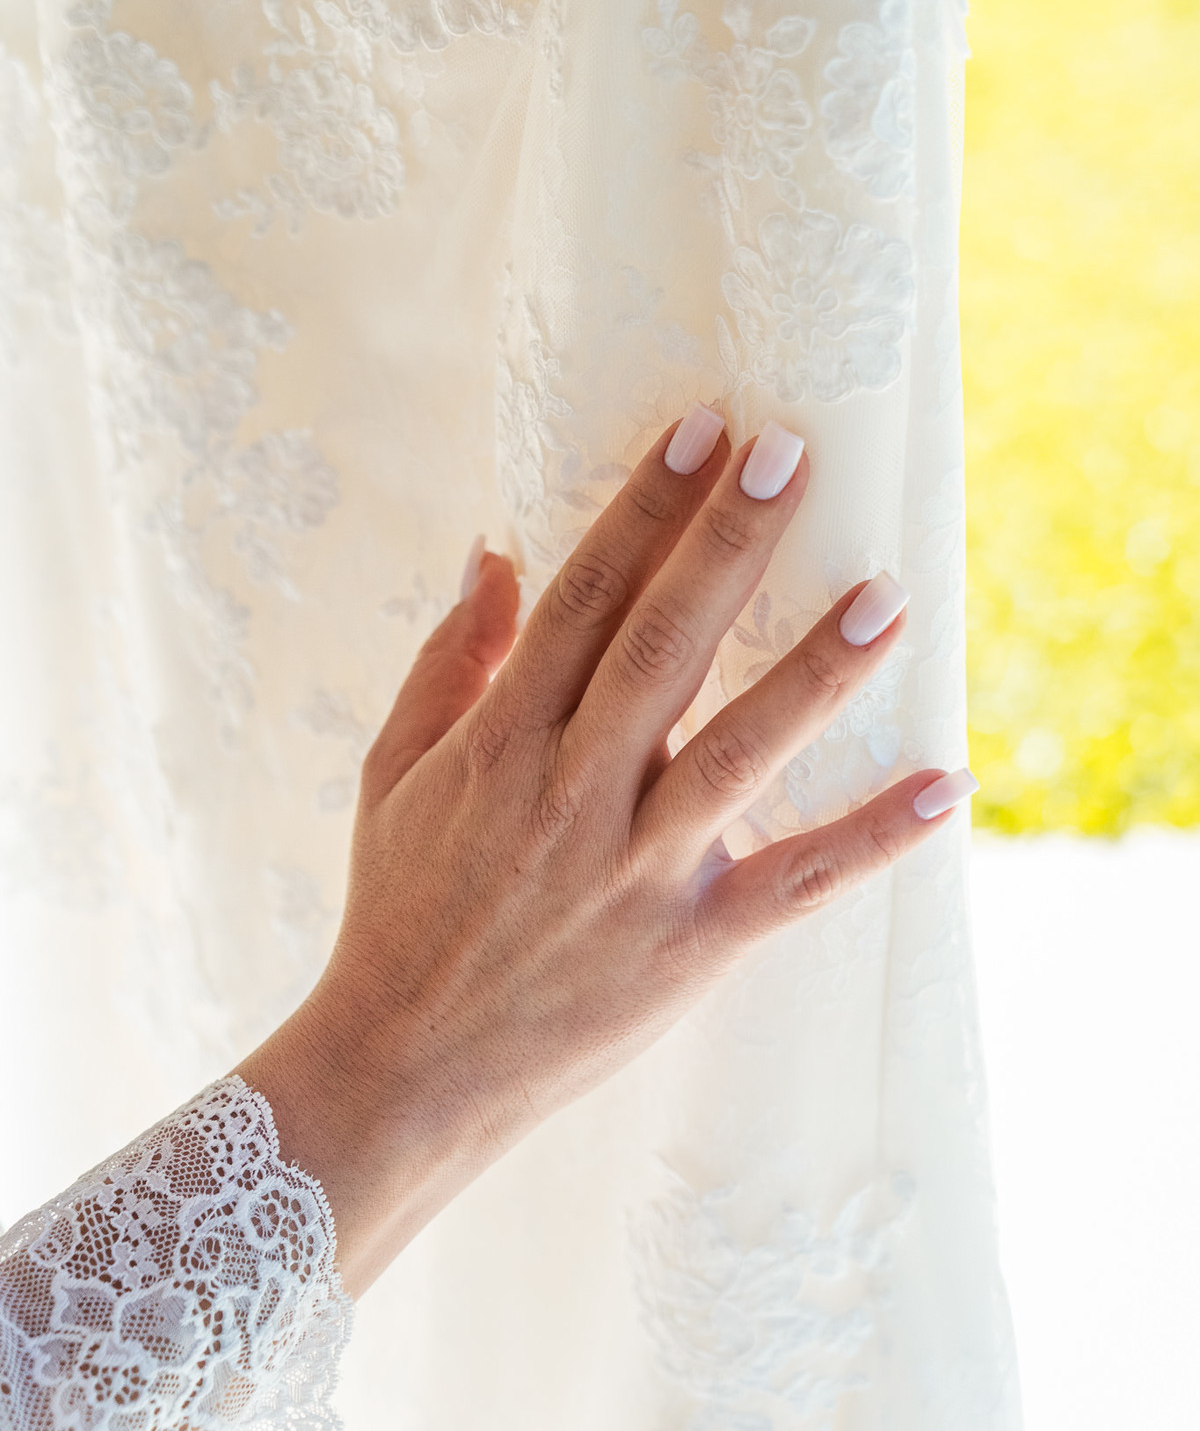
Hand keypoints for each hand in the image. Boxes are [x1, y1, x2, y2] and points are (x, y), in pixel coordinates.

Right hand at [239, 405, 975, 1294]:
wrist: (404, 1069)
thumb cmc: (398, 909)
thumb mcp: (391, 772)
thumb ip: (448, 660)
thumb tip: (496, 552)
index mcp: (501, 743)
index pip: (582, 599)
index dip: (643, 509)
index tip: (701, 429)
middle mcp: (572, 795)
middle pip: (662, 648)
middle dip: (727, 545)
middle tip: (791, 454)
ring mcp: (636, 872)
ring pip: (737, 754)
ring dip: (815, 672)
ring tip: (888, 596)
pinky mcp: (690, 947)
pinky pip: (793, 884)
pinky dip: (871, 837)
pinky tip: (942, 783)